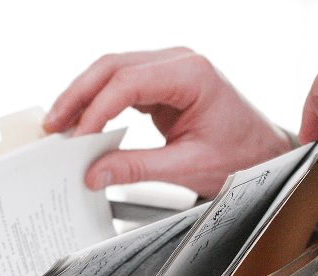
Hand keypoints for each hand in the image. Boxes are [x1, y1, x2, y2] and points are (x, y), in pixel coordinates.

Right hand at [43, 48, 292, 196]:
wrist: (263, 152)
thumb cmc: (240, 154)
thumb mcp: (187, 167)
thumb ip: (137, 168)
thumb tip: (94, 172)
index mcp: (192, 74)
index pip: (128, 83)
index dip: (96, 110)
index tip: (77, 138)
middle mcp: (179, 62)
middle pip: (112, 66)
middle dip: (78, 95)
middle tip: (54, 125)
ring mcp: (170, 68)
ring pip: (112, 70)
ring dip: (83, 95)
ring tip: (60, 123)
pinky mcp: (162, 82)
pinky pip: (121, 84)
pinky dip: (98, 101)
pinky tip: (82, 120)